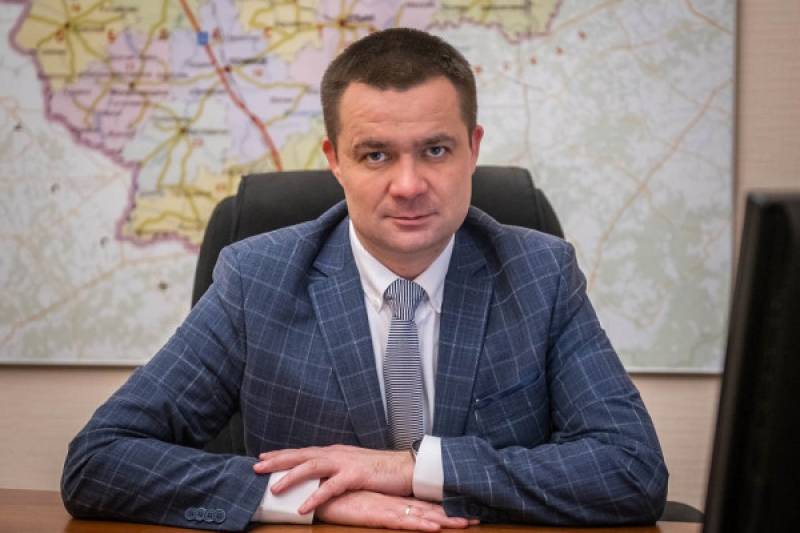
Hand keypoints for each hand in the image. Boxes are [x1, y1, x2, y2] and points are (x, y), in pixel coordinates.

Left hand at [253, 445, 413, 512]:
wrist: (408, 467)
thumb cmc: (381, 470)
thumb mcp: (353, 467)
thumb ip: (336, 470)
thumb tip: (319, 477)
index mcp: (335, 452)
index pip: (303, 451)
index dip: (282, 454)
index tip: (262, 458)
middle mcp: (337, 453)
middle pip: (302, 455)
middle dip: (278, 460)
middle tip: (256, 467)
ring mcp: (346, 463)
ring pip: (312, 466)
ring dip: (292, 476)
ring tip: (274, 488)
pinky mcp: (356, 475)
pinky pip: (332, 487)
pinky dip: (315, 496)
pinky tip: (303, 506)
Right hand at [317, 490, 476, 530]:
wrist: (317, 491)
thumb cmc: (338, 498)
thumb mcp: (361, 504)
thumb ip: (376, 505)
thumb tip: (388, 510)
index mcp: (390, 499)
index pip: (422, 504)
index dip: (442, 509)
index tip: (464, 512)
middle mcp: (392, 501)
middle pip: (427, 509)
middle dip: (452, 515)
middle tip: (476, 518)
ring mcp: (386, 507)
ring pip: (421, 515)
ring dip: (443, 520)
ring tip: (465, 523)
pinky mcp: (376, 514)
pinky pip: (402, 521)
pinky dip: (419, 524)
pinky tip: (434, 527)